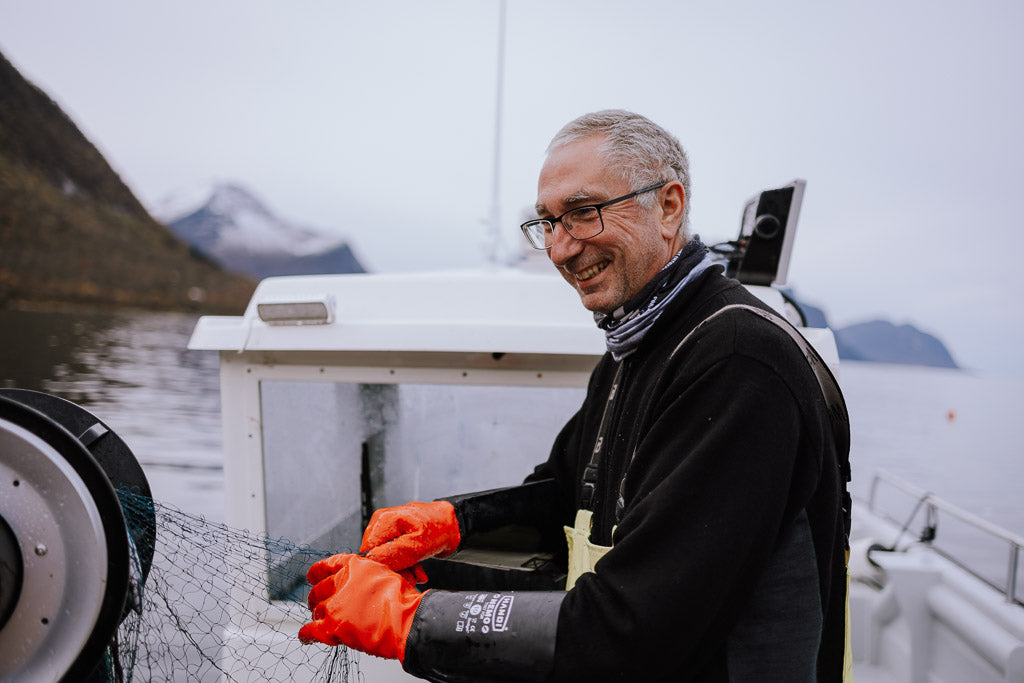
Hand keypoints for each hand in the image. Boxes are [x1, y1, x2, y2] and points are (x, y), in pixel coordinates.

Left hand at [299, 554, 423, 659]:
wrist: (407, 620)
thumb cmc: (403, 600)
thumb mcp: (385, 575)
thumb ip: (367, 578)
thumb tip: (362, 588)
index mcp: (355, 566)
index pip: (329, 565)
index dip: (317, 571)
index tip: (312, 575)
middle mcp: (342, 582)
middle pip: (319, 589)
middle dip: (316, 597)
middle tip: (316, 603)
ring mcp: (335, 605)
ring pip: (317, 610)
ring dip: (316, 616)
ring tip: (318, 621)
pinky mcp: (332, 626)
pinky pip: (312, 630)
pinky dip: (306, 634)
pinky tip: (305, 637)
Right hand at [359, 500, 460, 571]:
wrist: (453, 524)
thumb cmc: (439, 528)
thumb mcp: (417, 545)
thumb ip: (394, 554)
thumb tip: (372, 562)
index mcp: (384, 520)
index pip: (368, 550)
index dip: (381, 566)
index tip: (396, 576)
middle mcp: (382, 522)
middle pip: (377, 555)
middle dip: (395, 570)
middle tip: (410, 578)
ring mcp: (388, 529)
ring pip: (386, 557)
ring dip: (402, 570)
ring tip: (416, 575)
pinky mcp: (394, 536)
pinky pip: (393, 555)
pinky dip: (405, 565)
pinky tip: (417, 570)